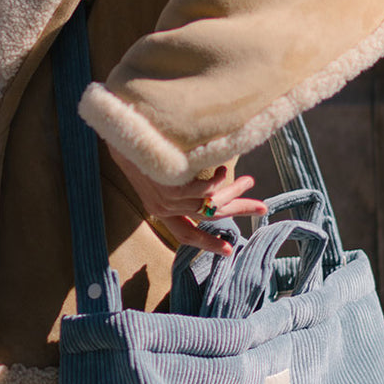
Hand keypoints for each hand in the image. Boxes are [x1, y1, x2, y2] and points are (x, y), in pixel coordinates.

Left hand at [107, 147, 267, 256]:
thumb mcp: (158, 175)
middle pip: (207, 220)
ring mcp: (167, 199)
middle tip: (261, 209)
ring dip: (234, 191)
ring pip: (211, 204)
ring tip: (247, 180)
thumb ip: (178, 187)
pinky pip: (206, 190)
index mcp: (159, 209)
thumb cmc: (142, 150)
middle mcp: (162, 209)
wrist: (122, 133)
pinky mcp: (172, 188)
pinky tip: (224, 168)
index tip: (229, 250)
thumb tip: (207, 190)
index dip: (208, 244)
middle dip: (238, 213)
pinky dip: (219, 180)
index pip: (185, 235)